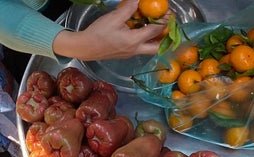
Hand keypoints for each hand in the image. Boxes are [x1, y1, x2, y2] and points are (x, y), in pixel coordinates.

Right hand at [52, 0, 166, 60]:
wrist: (84, 47)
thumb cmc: (98, 33)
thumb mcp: (114, 18)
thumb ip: (129, 8)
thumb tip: (138, 0)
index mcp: (134, 41)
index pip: (155, 31)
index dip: (164, 21)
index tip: (168, 14)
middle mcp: (135, 50)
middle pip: (157, 48)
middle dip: (166, 38)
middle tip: (168, 27)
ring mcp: (130, 54)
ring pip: (150, 50)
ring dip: (156, 40)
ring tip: (159, 29)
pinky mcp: (125, 54)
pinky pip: (141, 48)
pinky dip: (147, 41)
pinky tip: (143, 32)